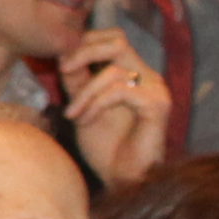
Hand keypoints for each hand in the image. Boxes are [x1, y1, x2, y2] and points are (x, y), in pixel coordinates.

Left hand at [60, 26, 171, 192]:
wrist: (122, 180)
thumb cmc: (105, 148)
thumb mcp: (82, 106)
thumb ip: (76, 81)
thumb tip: (63, 54)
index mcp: (131, 73)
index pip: (111, 38)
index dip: (83, 43)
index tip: (60, 64)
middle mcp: (147, 76)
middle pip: (117, 40)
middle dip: (84, 51)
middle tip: (63, 69)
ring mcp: (156, 89)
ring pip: (114, 69)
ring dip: (85, 91)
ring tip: (73, 114)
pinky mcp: (158, 105)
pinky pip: (120, 91)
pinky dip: (96, 104)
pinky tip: (85, 121)